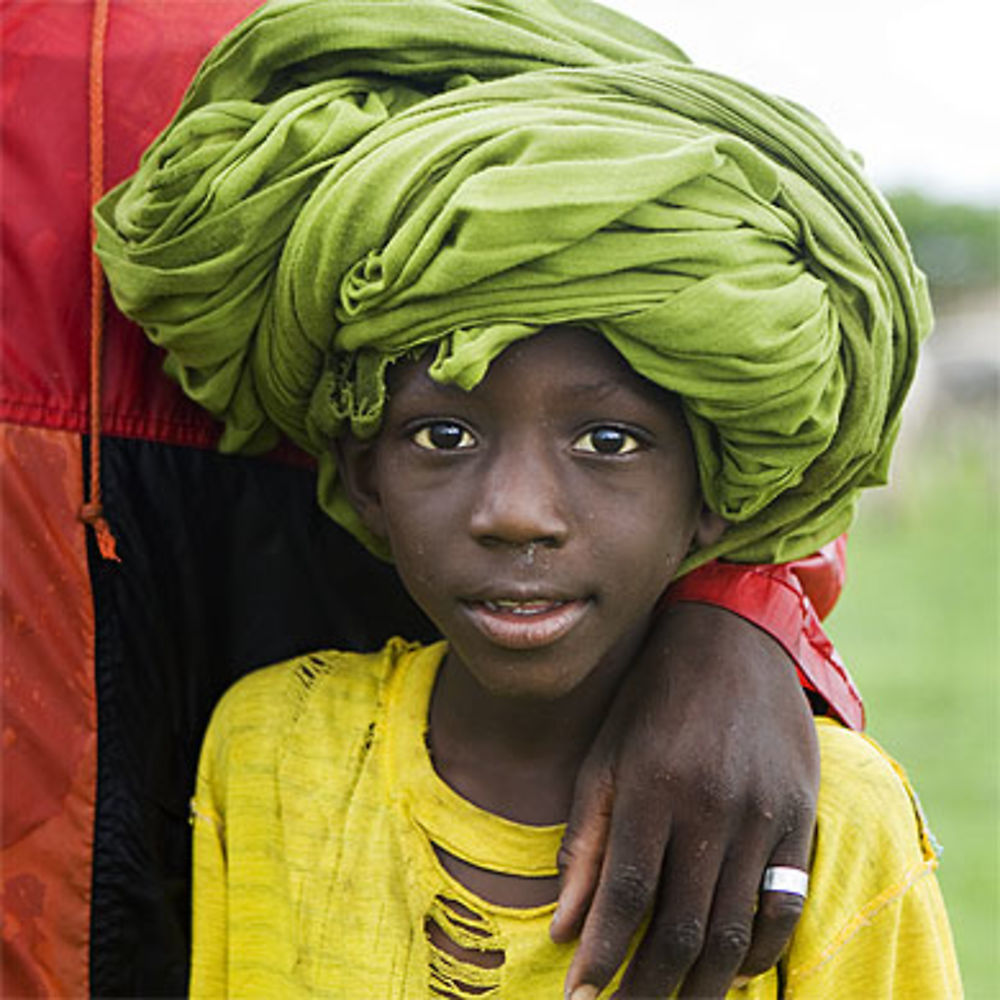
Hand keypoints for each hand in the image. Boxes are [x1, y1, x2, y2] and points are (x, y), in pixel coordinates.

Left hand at [550, 602, 819, 998]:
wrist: (731, 640)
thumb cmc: (651, 699)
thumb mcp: (604, 755)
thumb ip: (585, 841)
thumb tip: (563, 928)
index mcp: (654, 786)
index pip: (626, 896)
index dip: (601, 958)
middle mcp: (712, 806)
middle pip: (681, 927)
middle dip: (647, 988)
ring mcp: (763, 814)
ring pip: (734, 929)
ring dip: (701, 985)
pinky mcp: (800, 817)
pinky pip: (784, 906)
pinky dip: (758, 951)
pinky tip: (730, 971)